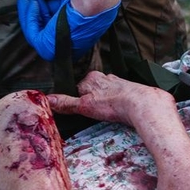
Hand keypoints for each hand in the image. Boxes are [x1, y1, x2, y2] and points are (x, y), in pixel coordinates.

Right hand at [18, 0, 120, 60]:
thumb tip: (45, 4)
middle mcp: (67, 50)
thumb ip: (57, 8)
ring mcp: (56, 51)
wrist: (90, 7)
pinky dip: (29, 16)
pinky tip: (30, 3)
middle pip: (45, 32)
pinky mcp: (45, 47)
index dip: (46, 15)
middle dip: (35, 15)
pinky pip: (32, 31)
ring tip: (24, 0)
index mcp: (77, 43)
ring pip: (36, 32)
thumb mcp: (70, 8)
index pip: (57, 31)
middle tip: (29, 0)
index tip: (40, 3)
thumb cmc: (86, 4)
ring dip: (29, 14)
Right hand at [48, 70, 172, 124]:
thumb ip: (67, 103)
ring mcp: (119, 83)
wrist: (141, 103)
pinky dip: (120, 103)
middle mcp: (106, 77)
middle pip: (93, 89)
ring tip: (110, 112)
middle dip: (93, 100)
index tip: (82, 110)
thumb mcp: (84, 106)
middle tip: (96, 113)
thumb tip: (48, 100)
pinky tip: (122, 111)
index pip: (79, 88)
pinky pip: (121, 96)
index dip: (79, 100)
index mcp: (92, 78)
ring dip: (107, 102)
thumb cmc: (113, 103)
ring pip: (108, 92)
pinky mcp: (131, 90)